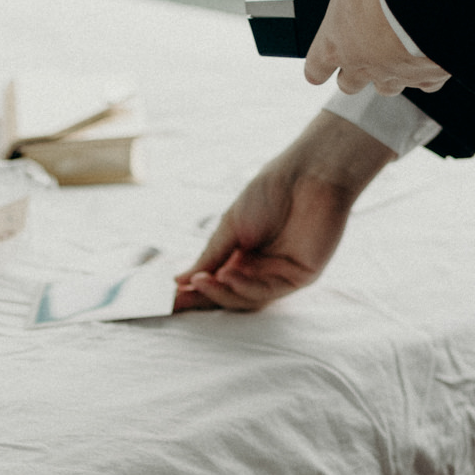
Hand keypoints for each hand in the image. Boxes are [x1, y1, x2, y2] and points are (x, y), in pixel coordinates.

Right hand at [174, 111, 394, 311]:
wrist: (308, 174)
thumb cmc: (270, 192)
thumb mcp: (230, 226)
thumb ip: (210, 256)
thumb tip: (180, 280)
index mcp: (243, 256)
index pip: (215, 282)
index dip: (193, 291)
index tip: (167, 298)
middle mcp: (261, 269)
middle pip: (229, 295)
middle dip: (203, 298)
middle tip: (178, 299)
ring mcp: (280, 275)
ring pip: (247, 298)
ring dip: (222, 293)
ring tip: (202, 281)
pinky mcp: (300, 277)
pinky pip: (268, 291)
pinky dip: (246, 287)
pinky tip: (229, 276)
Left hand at [304, 0, 450, 96]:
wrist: (429, 9)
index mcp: (336, 43)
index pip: (314, 69)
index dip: (316, 65)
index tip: (320, 64)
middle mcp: (362, 66)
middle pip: (349, 84)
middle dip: (354, 72)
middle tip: (365, 49)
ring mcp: (394, 75)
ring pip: (387, 87)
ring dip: (390, 72)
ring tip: (399, 48)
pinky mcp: (427, 76)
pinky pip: (426, 83)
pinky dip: (427, 71)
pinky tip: (430, 52)